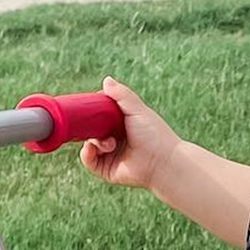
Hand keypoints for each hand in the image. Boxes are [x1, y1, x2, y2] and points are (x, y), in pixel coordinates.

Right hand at [80, 78, 181, 192]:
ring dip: (93, 141)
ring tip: (109, 143)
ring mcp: (110, 154)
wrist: (162, 161)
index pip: (101, 115)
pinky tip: (93, 149)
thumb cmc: (154, 134)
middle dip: (89, 126)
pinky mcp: (106, 169)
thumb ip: (122, 95)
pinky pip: (88, 160)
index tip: (87, 104)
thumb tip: (106, 79)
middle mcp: (115, 138)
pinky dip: (86, 154)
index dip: (93, 110)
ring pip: (89, 143)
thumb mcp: (138, 110)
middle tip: (92, 124)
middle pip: (92, 129)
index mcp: (122, 124)